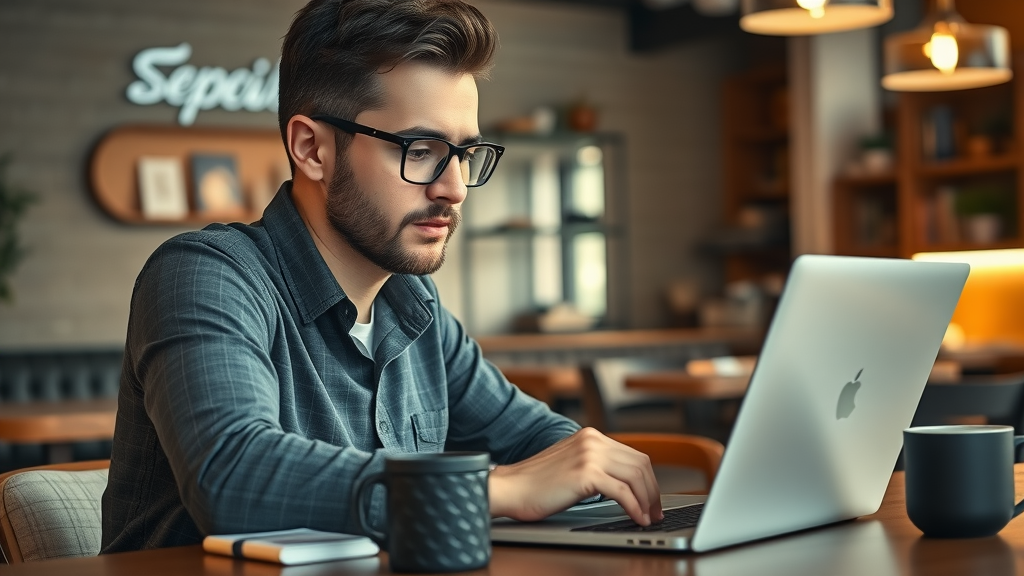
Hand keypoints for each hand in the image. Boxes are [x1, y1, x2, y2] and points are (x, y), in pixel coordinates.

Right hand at [488, 427, 662, 525]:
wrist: (509, 488)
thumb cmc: (535, 483)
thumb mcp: (570, 464)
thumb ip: (594, 464)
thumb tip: (623, 483)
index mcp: (590, 436)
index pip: (633, 454)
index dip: (648, 479)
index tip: (651, 498)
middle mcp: (592, 440)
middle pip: (640, 464)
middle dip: (652, 490)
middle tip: (655, 511)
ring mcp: (589, 455)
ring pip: (635, 477)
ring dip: (647, 500)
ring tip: (648, 517)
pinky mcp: (586, 474)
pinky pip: (622, 492)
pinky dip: (635, 507)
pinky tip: (637, 518)